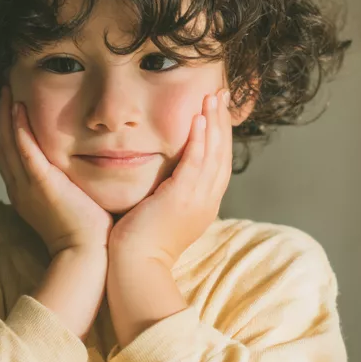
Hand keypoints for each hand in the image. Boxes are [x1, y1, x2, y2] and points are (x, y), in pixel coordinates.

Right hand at [0, 86, 111, 256]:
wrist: (86, 255)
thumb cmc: (86, 233)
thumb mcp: (69, 203)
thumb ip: (65, 184)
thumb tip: (74, 171)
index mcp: (24, 192)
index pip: (5, 154)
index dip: (0, 129)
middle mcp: (19, 187)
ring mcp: (27, 185)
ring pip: (6, 143)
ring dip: (4, 114)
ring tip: (4, 90)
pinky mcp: (42, 184)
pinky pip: (24, 151)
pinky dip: (18, 129)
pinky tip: (18, 108)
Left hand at [109, 89, 232, 268]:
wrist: (137, 267)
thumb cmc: (144, 244)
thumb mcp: (168, 215)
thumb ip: (175, 194)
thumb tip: (170, 179)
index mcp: (206, 204)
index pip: (220, 162)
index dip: (221, 134)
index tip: (218, 111)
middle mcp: (207, 200)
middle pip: (222, 154)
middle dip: (222, 122)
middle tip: (221, 94)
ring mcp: (197, 199)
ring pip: (213, 154)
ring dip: (214, 123)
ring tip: (213, 97)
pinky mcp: (181, 198)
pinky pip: (195, 163)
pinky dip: (199, 141)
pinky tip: (199, 120)